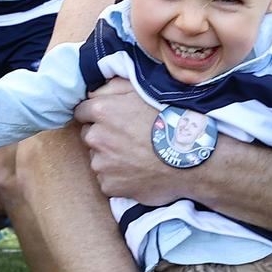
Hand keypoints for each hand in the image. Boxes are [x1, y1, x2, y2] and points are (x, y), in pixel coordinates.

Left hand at [75, 78, 178, 202]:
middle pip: (89, 135)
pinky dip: (119, 177)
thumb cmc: (170, 120)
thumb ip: (113, 86)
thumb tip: (94, 91)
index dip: (97, 114)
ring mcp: (101, 164)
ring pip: (98, 158)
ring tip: (137, 155)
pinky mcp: (109, 186)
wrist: (189, 157)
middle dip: (103, 135)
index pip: (82, 111)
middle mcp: (96, 137)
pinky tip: (138, 171)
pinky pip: (108, 179)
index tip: (111, 118)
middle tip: (128, 137)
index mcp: (102, 111)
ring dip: (111, 157)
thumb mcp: (144, 91)